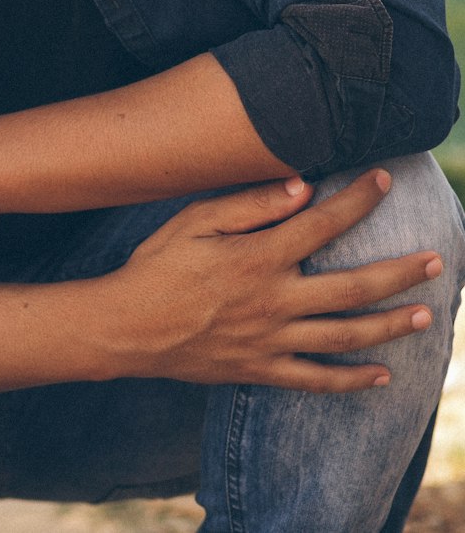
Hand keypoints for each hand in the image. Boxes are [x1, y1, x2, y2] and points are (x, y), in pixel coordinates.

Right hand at [106, 169, 442, 391]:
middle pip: (353, 287)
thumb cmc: (157, 265)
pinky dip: (353, 381)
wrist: (127, 328)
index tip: (384, 180)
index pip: (323, 224)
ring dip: (392, 325)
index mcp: (260, 258)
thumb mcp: (194, 220)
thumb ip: (249, 205)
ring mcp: (273, 341)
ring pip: (347, 336)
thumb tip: (301, 187)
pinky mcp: (263, 370)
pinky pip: (318, 381)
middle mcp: (275, 301)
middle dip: (400, 271)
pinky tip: (382, 376)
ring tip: (426, 314)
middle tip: (437, 260)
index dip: (358, 200)